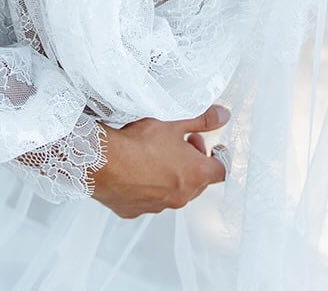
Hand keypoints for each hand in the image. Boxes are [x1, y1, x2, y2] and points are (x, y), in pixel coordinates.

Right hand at [90, 105, 229, 218]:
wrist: (104, 163)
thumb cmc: (139, 143)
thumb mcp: (174, 124)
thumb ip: (202, 121)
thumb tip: (223, 116)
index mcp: (195, 175)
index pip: (221, 171)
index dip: (217, 156)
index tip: (210, 146)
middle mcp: (181, 196)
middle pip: (198, 182)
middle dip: (193, 162)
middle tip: (181, 143)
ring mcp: (158, 207)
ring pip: (174, 192)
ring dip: (171, 176)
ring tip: (155, 155)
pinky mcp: (135, 211)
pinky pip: (149, 200)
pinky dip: (148, 187)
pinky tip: (136, 170)